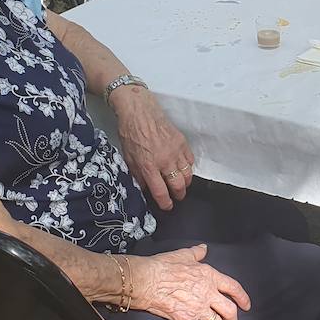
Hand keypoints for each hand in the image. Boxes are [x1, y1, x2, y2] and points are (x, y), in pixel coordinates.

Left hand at [112, 86, 193, 210]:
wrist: (140, 112)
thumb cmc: (131, 134)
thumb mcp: (128, 158)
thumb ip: (138, 175)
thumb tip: (145, 188)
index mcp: (148, 166)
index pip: (161, 191)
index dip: (165, 203)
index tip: (167, 206)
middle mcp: (164, 161)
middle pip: (178, 185)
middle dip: (179, 195)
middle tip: (177, 197)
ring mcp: (176, 151)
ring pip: (188, 174)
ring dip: (186, 183)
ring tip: (182, 185)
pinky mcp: (182, 142)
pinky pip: (190, 160)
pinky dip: (188, 168)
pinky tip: (183, 169)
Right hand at [135, 247, 251, 319]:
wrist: (146, 280)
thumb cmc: (163, 266)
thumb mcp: (183, 254)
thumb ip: (197, 253)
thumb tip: (203, 248)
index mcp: (210, 276)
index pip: (234, 288)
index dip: (243, 298)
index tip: (246, 305)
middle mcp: (208, 293)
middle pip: (229, 311)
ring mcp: (198, 308)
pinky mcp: (186, 319)